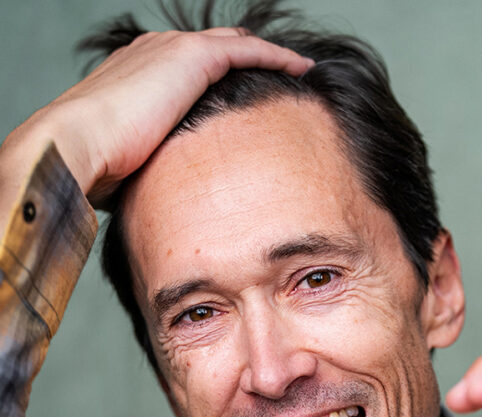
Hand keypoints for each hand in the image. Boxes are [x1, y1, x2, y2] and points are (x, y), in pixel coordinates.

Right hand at [2, 29, 312, 205]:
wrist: (77, 144)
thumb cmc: (92, 165)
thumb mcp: (125, 162)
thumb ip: (148, 166)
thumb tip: (161, 202)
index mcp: (136, 73)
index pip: (186, 69)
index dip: (216, 80)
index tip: (240, 101)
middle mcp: (155, 52)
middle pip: (214, 50)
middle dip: (246, 61)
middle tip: (280, 80)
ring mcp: (174, 50)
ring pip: (236, 45)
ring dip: (269, 57)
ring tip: (299, 72)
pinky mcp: (192, 57)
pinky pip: (249, 50)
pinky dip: (277, 57)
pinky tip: (302, 69)